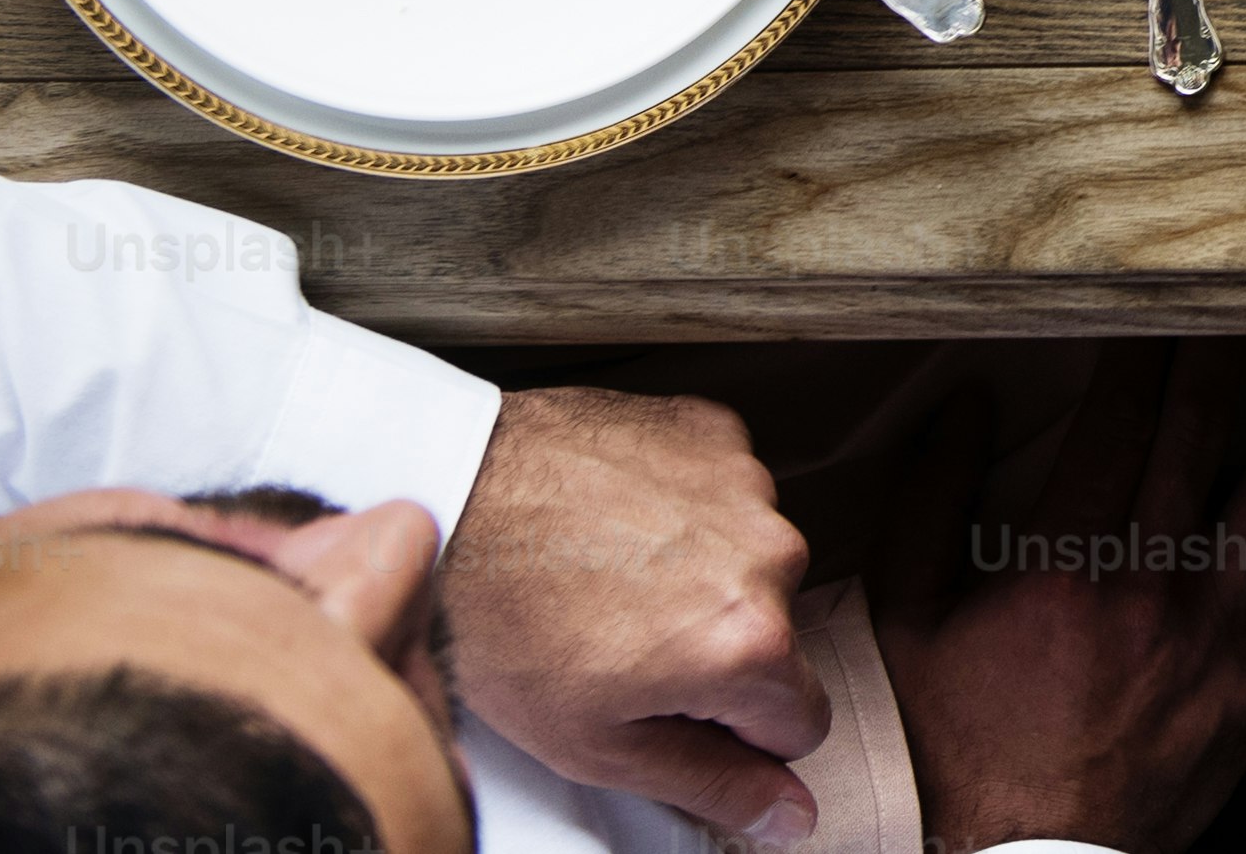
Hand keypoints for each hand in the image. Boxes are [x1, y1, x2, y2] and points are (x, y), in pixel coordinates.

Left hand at [446, 386, 827, 842]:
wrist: (444, 494)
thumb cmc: (500, 620)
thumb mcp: (595, 746)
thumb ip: (711, 784)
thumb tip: (789, 814)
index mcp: (751, 642)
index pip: (800, 721)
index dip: (733, 734)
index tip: (670, 710)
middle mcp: (771, 555)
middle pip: (776, 635)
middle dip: (713, 648)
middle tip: (619, 644)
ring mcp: (746, 484)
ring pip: (749, 561)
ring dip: (698, 575)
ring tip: (605, 578)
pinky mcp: (716, 431)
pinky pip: (726, 494)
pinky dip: (682, 510)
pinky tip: (613, 523)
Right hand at [871, 340, 1245, 853]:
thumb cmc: (963, 744)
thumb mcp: (907, 625)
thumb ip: (930, 506)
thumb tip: (963, 403)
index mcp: (1062, 562)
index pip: (1118, 418)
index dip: (1143, 344)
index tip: (1162, 287)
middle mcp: (1150, 579)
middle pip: (1204, 430)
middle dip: (1229, 343)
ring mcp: (1216, 623)